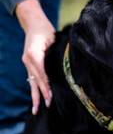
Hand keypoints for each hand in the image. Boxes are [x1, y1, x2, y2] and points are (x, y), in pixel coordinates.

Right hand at [16, 0, 55, 114]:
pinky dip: (35, 89)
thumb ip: (56, 54)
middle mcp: (28, 60)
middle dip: (42, 94)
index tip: (52, 96)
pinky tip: (36, 99)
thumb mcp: (53, 40)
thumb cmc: (46, 30)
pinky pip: (32, 79)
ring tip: (36, 110)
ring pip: (32, 82)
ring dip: (35, 96)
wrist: (33, 24)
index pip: (42, 73)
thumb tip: (65, 68)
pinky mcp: (28, 64)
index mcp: (34, 54)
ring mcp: (26, 62)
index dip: (47, 86)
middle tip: (48, 105)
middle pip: (36, 80)